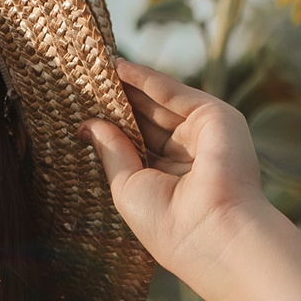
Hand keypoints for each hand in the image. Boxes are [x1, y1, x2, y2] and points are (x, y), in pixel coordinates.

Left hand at [81, 59, 274, 273]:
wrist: (213, 232)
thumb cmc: (168, 223)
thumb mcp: (127, 186)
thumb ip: (112, 150)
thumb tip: (87, 125)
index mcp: (170, 179)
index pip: (139, 143)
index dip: (113, 125)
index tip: (84, 106)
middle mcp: (189, 156)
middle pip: (148, 120)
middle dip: (119, 101)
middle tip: (85, 79)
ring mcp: (204, 135)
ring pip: (160, 104)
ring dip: (130, 86)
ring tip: (95, 67)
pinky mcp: (217, 117)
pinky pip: (174, 93)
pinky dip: (147, 79)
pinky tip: (120, 68)